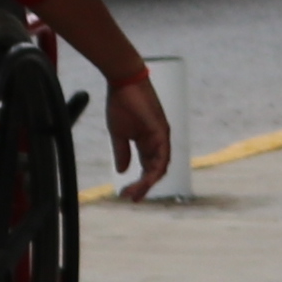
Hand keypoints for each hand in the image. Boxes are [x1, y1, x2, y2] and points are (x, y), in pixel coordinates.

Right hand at [99, 58, 175, 201]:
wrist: (123, 83)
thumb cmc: (121, 104)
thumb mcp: (119, 134)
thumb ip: (122, 152)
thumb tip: (122, 171)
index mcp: (147, 143)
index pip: (148, 168)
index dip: (140, 183)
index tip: (127, 194)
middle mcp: (158, 142)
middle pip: (155, 171)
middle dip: (144, 187)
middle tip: (131, 198)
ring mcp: (161, 137)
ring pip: (160, 166)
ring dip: (149, 182)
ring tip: (136, 192)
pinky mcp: (161, 131)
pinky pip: (163, 155)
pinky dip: (155, 169)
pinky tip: (145, 179)